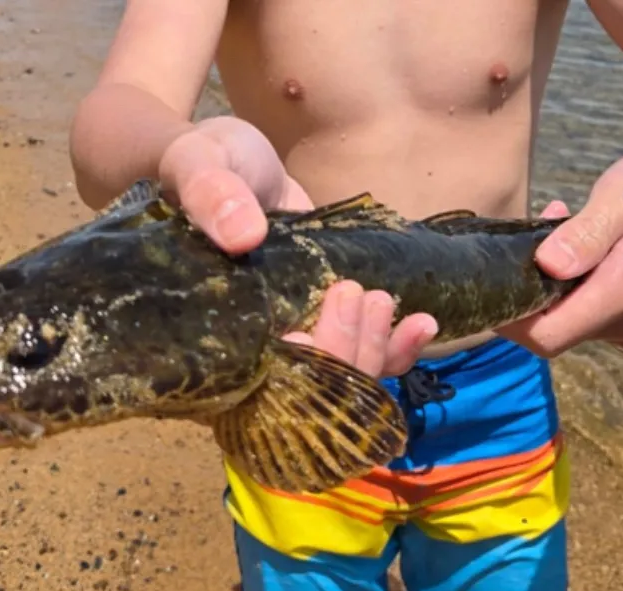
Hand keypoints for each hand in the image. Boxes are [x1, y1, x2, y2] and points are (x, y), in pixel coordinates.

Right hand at [161, 116, 436, 377]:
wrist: (232, 163)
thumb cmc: (202, 166)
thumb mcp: (199, 166)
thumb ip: (210, 195)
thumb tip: (244, 235)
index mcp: (204, 337)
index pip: (244, 386)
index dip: (279, 377)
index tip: (300, 335)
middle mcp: (248, 356)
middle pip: (303, 395)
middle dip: (337, 355)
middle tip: (350, 295)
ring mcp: (291, 347)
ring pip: (340, 385)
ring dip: (371, 352)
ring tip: (380, 301)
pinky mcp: (325, 330)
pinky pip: (364, 358)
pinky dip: (397, 349)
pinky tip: (423, 325)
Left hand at [498, 146, 622, 357]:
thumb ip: (588, 230)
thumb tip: (546, 266)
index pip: (548, 337)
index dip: (511, 320)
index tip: (495, 283)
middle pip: (556, 331)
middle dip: (536, 290)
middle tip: (547, 234)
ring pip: (575, 326)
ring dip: (561, 288)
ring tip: (579, 233)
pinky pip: (596, 324)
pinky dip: (585, 295)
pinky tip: (599, 258)